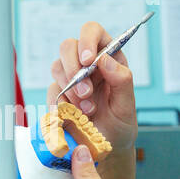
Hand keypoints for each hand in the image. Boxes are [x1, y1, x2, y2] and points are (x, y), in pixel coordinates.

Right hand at [49, 20, 137, 152]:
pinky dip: (61, 104)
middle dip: (73, 68)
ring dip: (70, 88)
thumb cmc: (120, 122)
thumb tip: (104, 59)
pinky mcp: (59, 94)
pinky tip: (74, 116)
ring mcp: (70, 78)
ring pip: (57, 66)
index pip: (92, 31)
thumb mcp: (127, 104)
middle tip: (86, 92)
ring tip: (87, 110)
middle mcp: (86, 63)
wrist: (106, 147)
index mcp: (107, 57)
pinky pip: (52, 91)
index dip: (87, 40)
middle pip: (68, 46)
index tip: (88, 60)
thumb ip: (122, 80)